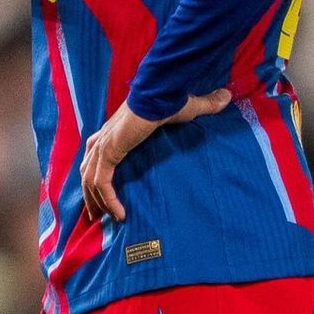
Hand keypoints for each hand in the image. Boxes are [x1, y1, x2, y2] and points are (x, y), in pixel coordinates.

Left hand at [79, 88, 232, 222]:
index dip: (95, 173)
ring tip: (106, 220)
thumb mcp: (187, 108)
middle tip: (96, 215)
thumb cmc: (170, 98)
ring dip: (96, 201)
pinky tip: (120, 215)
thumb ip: (204, 106)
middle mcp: (105, 137)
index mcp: (115, 129)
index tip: (101, 193)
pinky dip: (110, 200)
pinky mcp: (110, 151)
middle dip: (90, 193)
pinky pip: (103, 182)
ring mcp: (105, 144)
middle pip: (87, 169)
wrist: (161, 93)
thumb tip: (226, 97)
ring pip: (91, 179)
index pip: (96, 154)